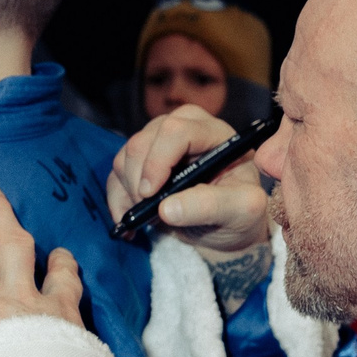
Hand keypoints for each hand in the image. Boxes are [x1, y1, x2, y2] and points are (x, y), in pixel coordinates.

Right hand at [105, 105, 268, 252]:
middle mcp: (182, 129)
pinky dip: (118, 200)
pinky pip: (115, 175)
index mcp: (212, 132)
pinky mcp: (140, 161)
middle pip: (142, 142)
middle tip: (150, 213)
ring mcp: (157, 143)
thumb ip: (210, 206)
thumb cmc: (239, 212)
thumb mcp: (241, 211)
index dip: (158, 160)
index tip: (150, 193)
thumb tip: (166, 208)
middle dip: (139, 181)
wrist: (225, 227)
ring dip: (129, 192)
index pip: (176, 130)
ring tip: (148, 219)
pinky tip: (132, 219)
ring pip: (124, 157)